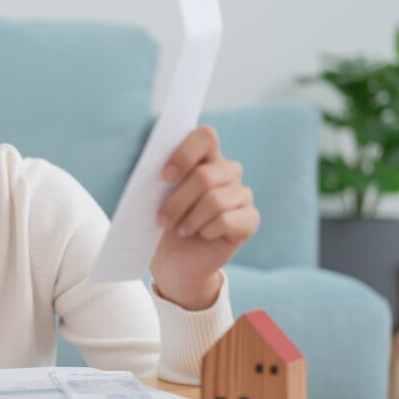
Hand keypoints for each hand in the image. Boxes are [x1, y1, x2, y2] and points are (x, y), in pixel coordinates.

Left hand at [149, 125, 259, 309]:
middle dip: (177, 201)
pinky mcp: (250, 220)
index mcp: (203, 158)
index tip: (163, 177)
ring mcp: (241, 194)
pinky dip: (207, 231)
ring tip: (180, 230)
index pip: (205, 137)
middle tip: (160, 220)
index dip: (184, 154)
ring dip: (190, 219)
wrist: (174, 262)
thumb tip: (148, 172)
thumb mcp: (150, 201)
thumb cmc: (161, 224)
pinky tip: (202, 235)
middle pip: (205, 175)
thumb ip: (152, 181)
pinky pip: (227, 220)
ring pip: (215, 200)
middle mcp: (227, 171)